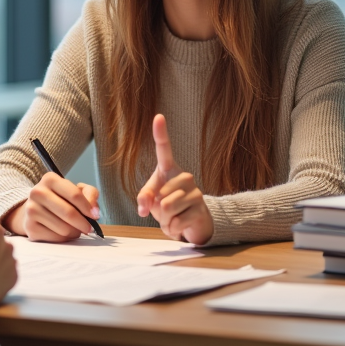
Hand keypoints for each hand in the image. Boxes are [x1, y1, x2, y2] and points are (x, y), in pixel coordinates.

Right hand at [3, 172, 100, 241]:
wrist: (34, 209)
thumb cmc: (59, 199)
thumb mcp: (75, 190)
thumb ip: (90, 194)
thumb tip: (94, 210)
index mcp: (50, 179)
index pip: (74, 194)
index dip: (88, 207)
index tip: (95, 215)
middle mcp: (37, 192)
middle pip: (69, 213)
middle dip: (83, 223)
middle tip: (89, 228)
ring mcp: (31, 210)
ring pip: (64, 228)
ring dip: (74, 231)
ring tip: (73, 228)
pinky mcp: (30, 227)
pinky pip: (56, 238)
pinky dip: (64, 238)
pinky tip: (62, 232)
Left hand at [136, 114, 213, 244]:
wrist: (192, 222)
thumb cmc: (168, 205)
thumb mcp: (152, 200)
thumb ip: (144, 199)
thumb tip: (143, 207)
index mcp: (169, 170)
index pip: (164, 149)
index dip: (161, 133)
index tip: (158, 116)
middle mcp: (185, 176)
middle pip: (160, 197)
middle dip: (157, 211)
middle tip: (165, 211)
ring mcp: (195, 192)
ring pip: (167, 209)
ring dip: (164, 221)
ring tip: (173, 217)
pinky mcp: (201, 208)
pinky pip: (176, 222)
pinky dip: (172, 229)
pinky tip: (179, 225)